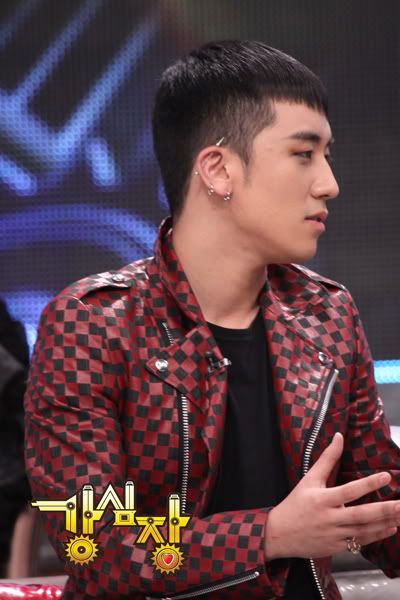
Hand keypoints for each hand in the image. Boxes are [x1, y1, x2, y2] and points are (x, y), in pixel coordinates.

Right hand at [264, 432, 399, 559]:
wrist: (279, 534)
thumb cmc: (295, 503)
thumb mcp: (309, 479)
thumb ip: (327, 459)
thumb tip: (339, 437)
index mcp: (321, 499)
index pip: (349, 491)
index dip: (368, 484)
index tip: (386, 477)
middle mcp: (329, 518)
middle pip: (360, 515)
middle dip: (384, 510)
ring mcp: (333, 535)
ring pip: (363, 530)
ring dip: (384, 523)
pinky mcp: (336, 548)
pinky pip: (360, 542)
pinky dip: (376, 536)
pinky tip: (391, 528)